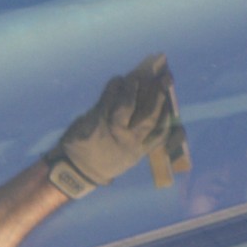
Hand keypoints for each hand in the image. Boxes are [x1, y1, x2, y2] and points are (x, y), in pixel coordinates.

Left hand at [48, 53, 175, 195]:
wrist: (75, 170)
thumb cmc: (105, 160)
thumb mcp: (127, 157)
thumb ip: (139, 139)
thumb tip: (151, 109)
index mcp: (138, 151)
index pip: (161, 131)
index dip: (168, 113)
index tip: (171, 100)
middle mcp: (128, 140)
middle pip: (148, 114)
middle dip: (158, 95)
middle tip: (164, 79)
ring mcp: (111, 129)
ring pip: (127, 104)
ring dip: (133, 87)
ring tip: (136, 77)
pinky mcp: (96, 119)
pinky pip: (108, 98)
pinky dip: (115, 86)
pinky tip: (118, 81)